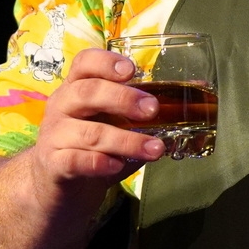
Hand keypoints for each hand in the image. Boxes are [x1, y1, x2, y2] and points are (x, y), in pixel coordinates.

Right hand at [23, 48, 166, 202]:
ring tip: (155, 149)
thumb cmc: (91, 145)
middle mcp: (62, 106)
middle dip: (123, 99)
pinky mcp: (53, 165)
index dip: (107, 62)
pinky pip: (75, 160)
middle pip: (87, 92)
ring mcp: (54, 136)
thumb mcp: (112, 121)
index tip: (132, 70)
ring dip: (127, 140)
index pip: (84, 63)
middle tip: (152, 109)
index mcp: (76, 87)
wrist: (55, 185)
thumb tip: (195, 93)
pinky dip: (98, 162)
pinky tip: (117, 166)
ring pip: (89, 133)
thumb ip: (140, 111)